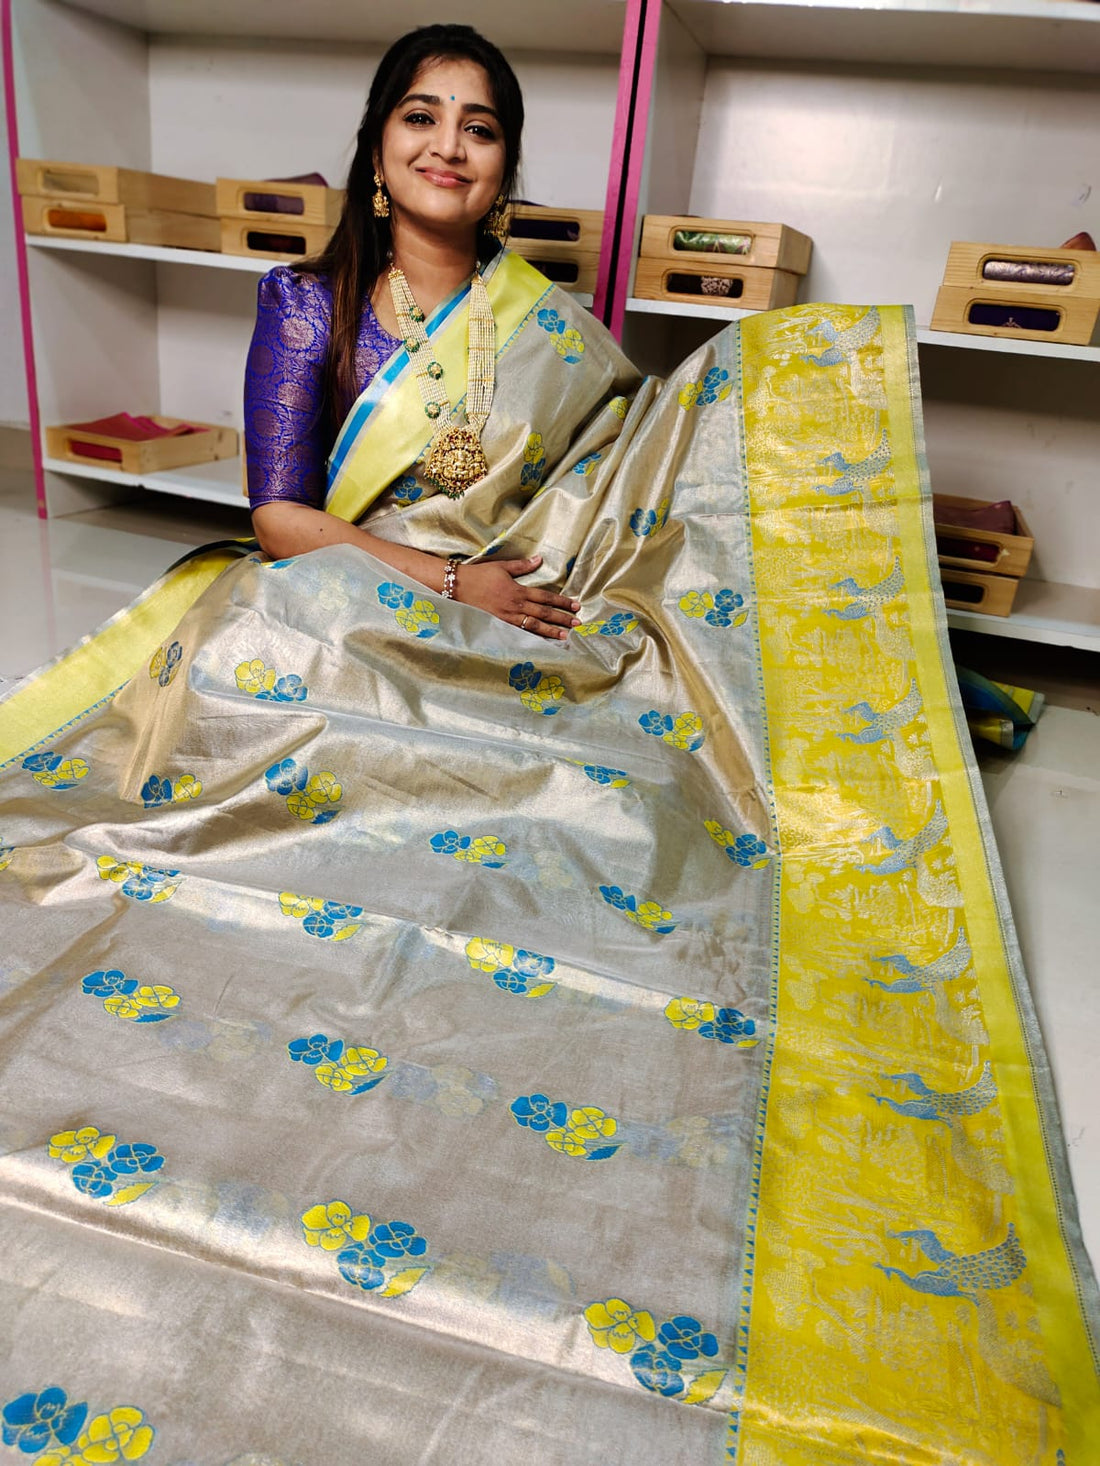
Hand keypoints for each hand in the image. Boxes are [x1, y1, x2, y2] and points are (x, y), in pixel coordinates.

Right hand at [454, 554, 580, 639]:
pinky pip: (520, 633)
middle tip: (578, 623)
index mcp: (518, 590)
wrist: (458, 587)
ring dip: (551, 631)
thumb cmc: (480, 575)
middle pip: (543, 613)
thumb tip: (539, 559)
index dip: (562, 601)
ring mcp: (507, 617)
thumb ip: (522, 566)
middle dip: (562, 618)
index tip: (575, 605)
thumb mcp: (502, 567)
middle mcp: (515, 605)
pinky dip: (533, 637)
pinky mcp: (500, 625)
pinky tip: (542, 641)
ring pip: (534, 626)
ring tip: (565, 636)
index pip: (545, 597)